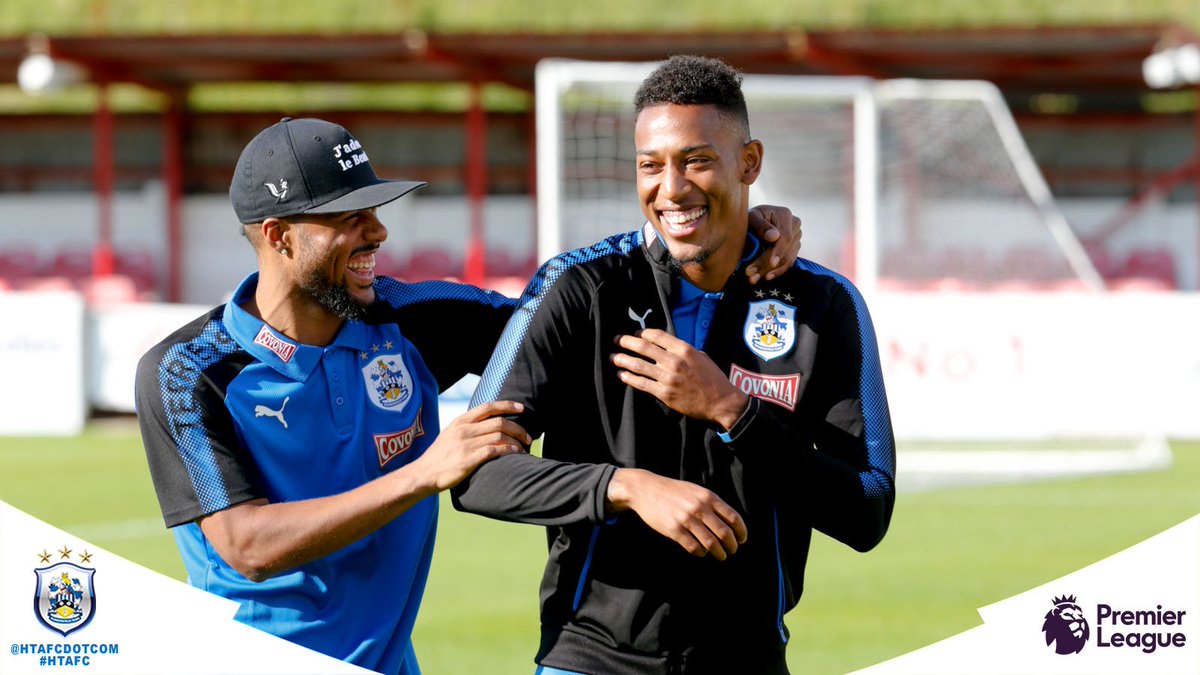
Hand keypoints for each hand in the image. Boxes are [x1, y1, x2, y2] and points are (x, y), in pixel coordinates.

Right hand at [412, 400, 530, 491]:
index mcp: (461, 421)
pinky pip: (493, 451)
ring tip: (523, 448)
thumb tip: (487, 422)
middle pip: (499, 422)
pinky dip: (508, 450)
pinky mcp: (468, 460)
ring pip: (499, 436)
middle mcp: (464, 430)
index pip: (487, 407)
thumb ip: (467, 426)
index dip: (507, 405)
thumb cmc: (439, 455)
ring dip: (516, 441)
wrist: (424, 474)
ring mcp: (466, 445)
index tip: (521, 408)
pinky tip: (515, 453)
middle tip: (528, 436)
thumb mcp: (450, 433)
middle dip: (518, 428)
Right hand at [606, 468, 747, 560]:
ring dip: (719, 553)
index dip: (741, 532)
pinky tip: (701, 552)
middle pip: (724, 533)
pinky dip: (701, 553)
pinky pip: (694, 547)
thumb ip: (712, 503)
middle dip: (732, 546)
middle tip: (731, 551)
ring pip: (711, 544)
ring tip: (720, 556)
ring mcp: (686, 519)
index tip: (741, 540)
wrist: (646, 489)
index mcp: (708, 497)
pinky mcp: (674, 530)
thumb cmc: (673, 491)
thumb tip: (730, 522)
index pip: (733, 518)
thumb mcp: (696, 490)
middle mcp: (700, 508)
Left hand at [612, 329, 748, 429]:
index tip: (634, 333)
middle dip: (625, 342)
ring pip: (638, 365)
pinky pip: (641, 383)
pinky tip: (621, 374)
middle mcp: (674, 361)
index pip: (656, 335)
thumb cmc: (712, 377)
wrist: (721, 401)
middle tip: (616, 340)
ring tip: (613, 357)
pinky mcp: (664, 393)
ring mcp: (668, 378)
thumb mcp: (700, 356)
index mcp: (684, 349)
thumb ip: (682, 350)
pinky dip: (628, 378)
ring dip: (622, 359)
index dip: (641, 333)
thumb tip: (665, 346)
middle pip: (643, 347)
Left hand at [746, 205, 802, 283]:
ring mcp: (796, 238)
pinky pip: (788, 263)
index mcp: (785, 215)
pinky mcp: (794, 249)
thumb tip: (774, 237)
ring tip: (753, 278)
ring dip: (770, 271)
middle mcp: (795, 226)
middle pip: (786, 250)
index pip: (785, 237)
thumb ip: (761, 225)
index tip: (771, 263)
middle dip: (768, 264)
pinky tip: (766, 277)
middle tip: (751, 274)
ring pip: (787, 259)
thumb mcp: (751, 217)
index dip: (779, 251)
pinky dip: (777, 272)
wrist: (753, 221)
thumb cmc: (750, 218)